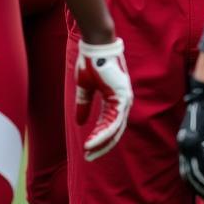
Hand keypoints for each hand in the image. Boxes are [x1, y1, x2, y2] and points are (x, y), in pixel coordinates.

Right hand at [74, 37, 132, 160]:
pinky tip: (93, 142)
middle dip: (102, 145)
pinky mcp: (121, 96)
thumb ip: (84, 105)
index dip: (99, 139)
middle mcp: (122, 101)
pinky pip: (113, 120)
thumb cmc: (91, 62)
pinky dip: (103, 133)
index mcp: (114, 99)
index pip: (109, 125)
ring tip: (89, 152)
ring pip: (115, 128)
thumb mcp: (85, 88)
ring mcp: (123, 99)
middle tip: (89, 157)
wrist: (95, 46)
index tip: (87, 150)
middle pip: (115, 131)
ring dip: (101, 142)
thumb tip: (80, 122)